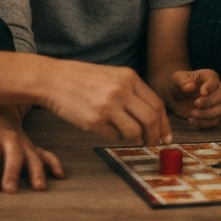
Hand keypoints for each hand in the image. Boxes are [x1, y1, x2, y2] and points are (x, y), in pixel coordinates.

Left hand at [0, 108, 64, 191]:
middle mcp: (9, 138)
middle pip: (13, 155)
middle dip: (13, 172)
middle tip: (11, 190)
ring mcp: (24, 142)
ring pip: (32, 156)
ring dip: (36, 171)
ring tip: (39, 187)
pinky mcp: (33, 146)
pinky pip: (46, 154)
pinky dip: (54, 164)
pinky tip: (59, 175)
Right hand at [42, 59, 172, 144]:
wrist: (54, 79)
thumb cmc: (84, 79)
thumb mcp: (114, 76)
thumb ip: (133, 92)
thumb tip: (153, 118)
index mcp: (130, 77)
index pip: (157, 105)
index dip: (164, 124)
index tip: (166, 136)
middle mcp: (122, 90)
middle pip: (151, 120)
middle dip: (155, 136)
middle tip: (153, 144)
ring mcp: (108, 106)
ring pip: (134, 132)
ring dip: (134, 139)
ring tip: (127, 136)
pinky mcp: (94, 121)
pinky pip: (112, 138)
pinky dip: (113, 138)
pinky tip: (105, 130)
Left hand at [168, 69, 220, 128]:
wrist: (177, 97)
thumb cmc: (179, 84)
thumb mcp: (177, 79)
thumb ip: (182, 81)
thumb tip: (190, 86)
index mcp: (209, 76)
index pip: (214, 81)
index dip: (210, 87)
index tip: (202, 93)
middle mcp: (217, 89)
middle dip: (209, 102)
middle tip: (195, 104)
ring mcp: (216, 103)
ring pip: (220, 109)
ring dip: (207, 114)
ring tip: (192, 114)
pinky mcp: (213, 115)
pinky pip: (214, 121)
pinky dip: (204, 123)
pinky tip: (192, 121)